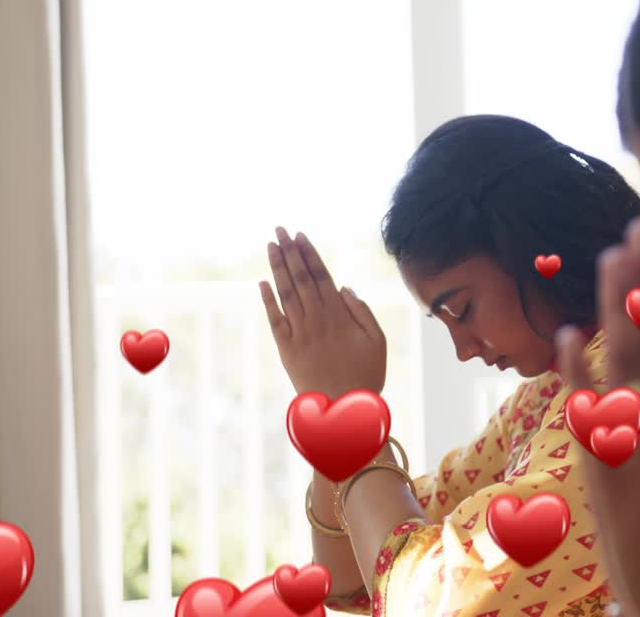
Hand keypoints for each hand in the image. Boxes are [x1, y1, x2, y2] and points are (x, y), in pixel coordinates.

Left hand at [260, 227, 386, 395]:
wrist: (343, 410)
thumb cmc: (366, 376)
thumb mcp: (377, 342)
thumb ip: (362, 312)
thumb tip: (344, 287)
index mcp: (339, 315)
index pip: (321, 276)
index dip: (309, 254)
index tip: (300, 235)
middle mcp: (317, 320)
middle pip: (301, 279)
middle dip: (290, 252)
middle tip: (280, 229)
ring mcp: (300, 334)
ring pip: (286, 294)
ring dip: (277, 268)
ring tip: (271, 246)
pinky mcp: (286, 350)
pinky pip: (275, 320)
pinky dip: (268, 301)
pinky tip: (262, 283)